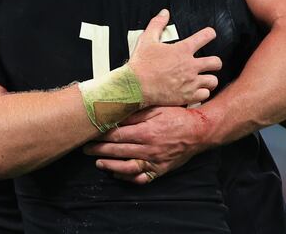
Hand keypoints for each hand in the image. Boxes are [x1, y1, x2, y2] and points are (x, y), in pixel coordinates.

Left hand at [83, 106, 211, 183]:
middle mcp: (149, 148)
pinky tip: (117, 174)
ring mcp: (154, 161)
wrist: (199, 131)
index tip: (90, 133)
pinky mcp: (160, 169)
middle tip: (86, 149)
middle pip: (118, 150)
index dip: (101, 135)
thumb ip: (136, 112)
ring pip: (127, 167)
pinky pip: (141, 178)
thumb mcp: (157, 108)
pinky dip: (128, 178)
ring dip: (110, 166)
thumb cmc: (178, 116)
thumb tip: (117, 113)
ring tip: (98, 163)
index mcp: (146, 131)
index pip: (117, 135)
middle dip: (99, 150)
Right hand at [128, 9, 219, 106]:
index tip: (210, 35)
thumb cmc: (141, 64)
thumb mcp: (147, 39)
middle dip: (215, 62)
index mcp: (182, 50)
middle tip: (211, 63)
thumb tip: (164, 13)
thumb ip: (157, 24)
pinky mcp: (187, 96)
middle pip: (216, 62)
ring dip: (210, 79)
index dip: (210, 34)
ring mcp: (190, 82)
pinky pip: (205, 95)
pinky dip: (202, 93)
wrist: (134, 86)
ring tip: (205, 79)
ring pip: (213, 80)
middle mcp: (190, 66)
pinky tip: (197, 91)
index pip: (205, 36)